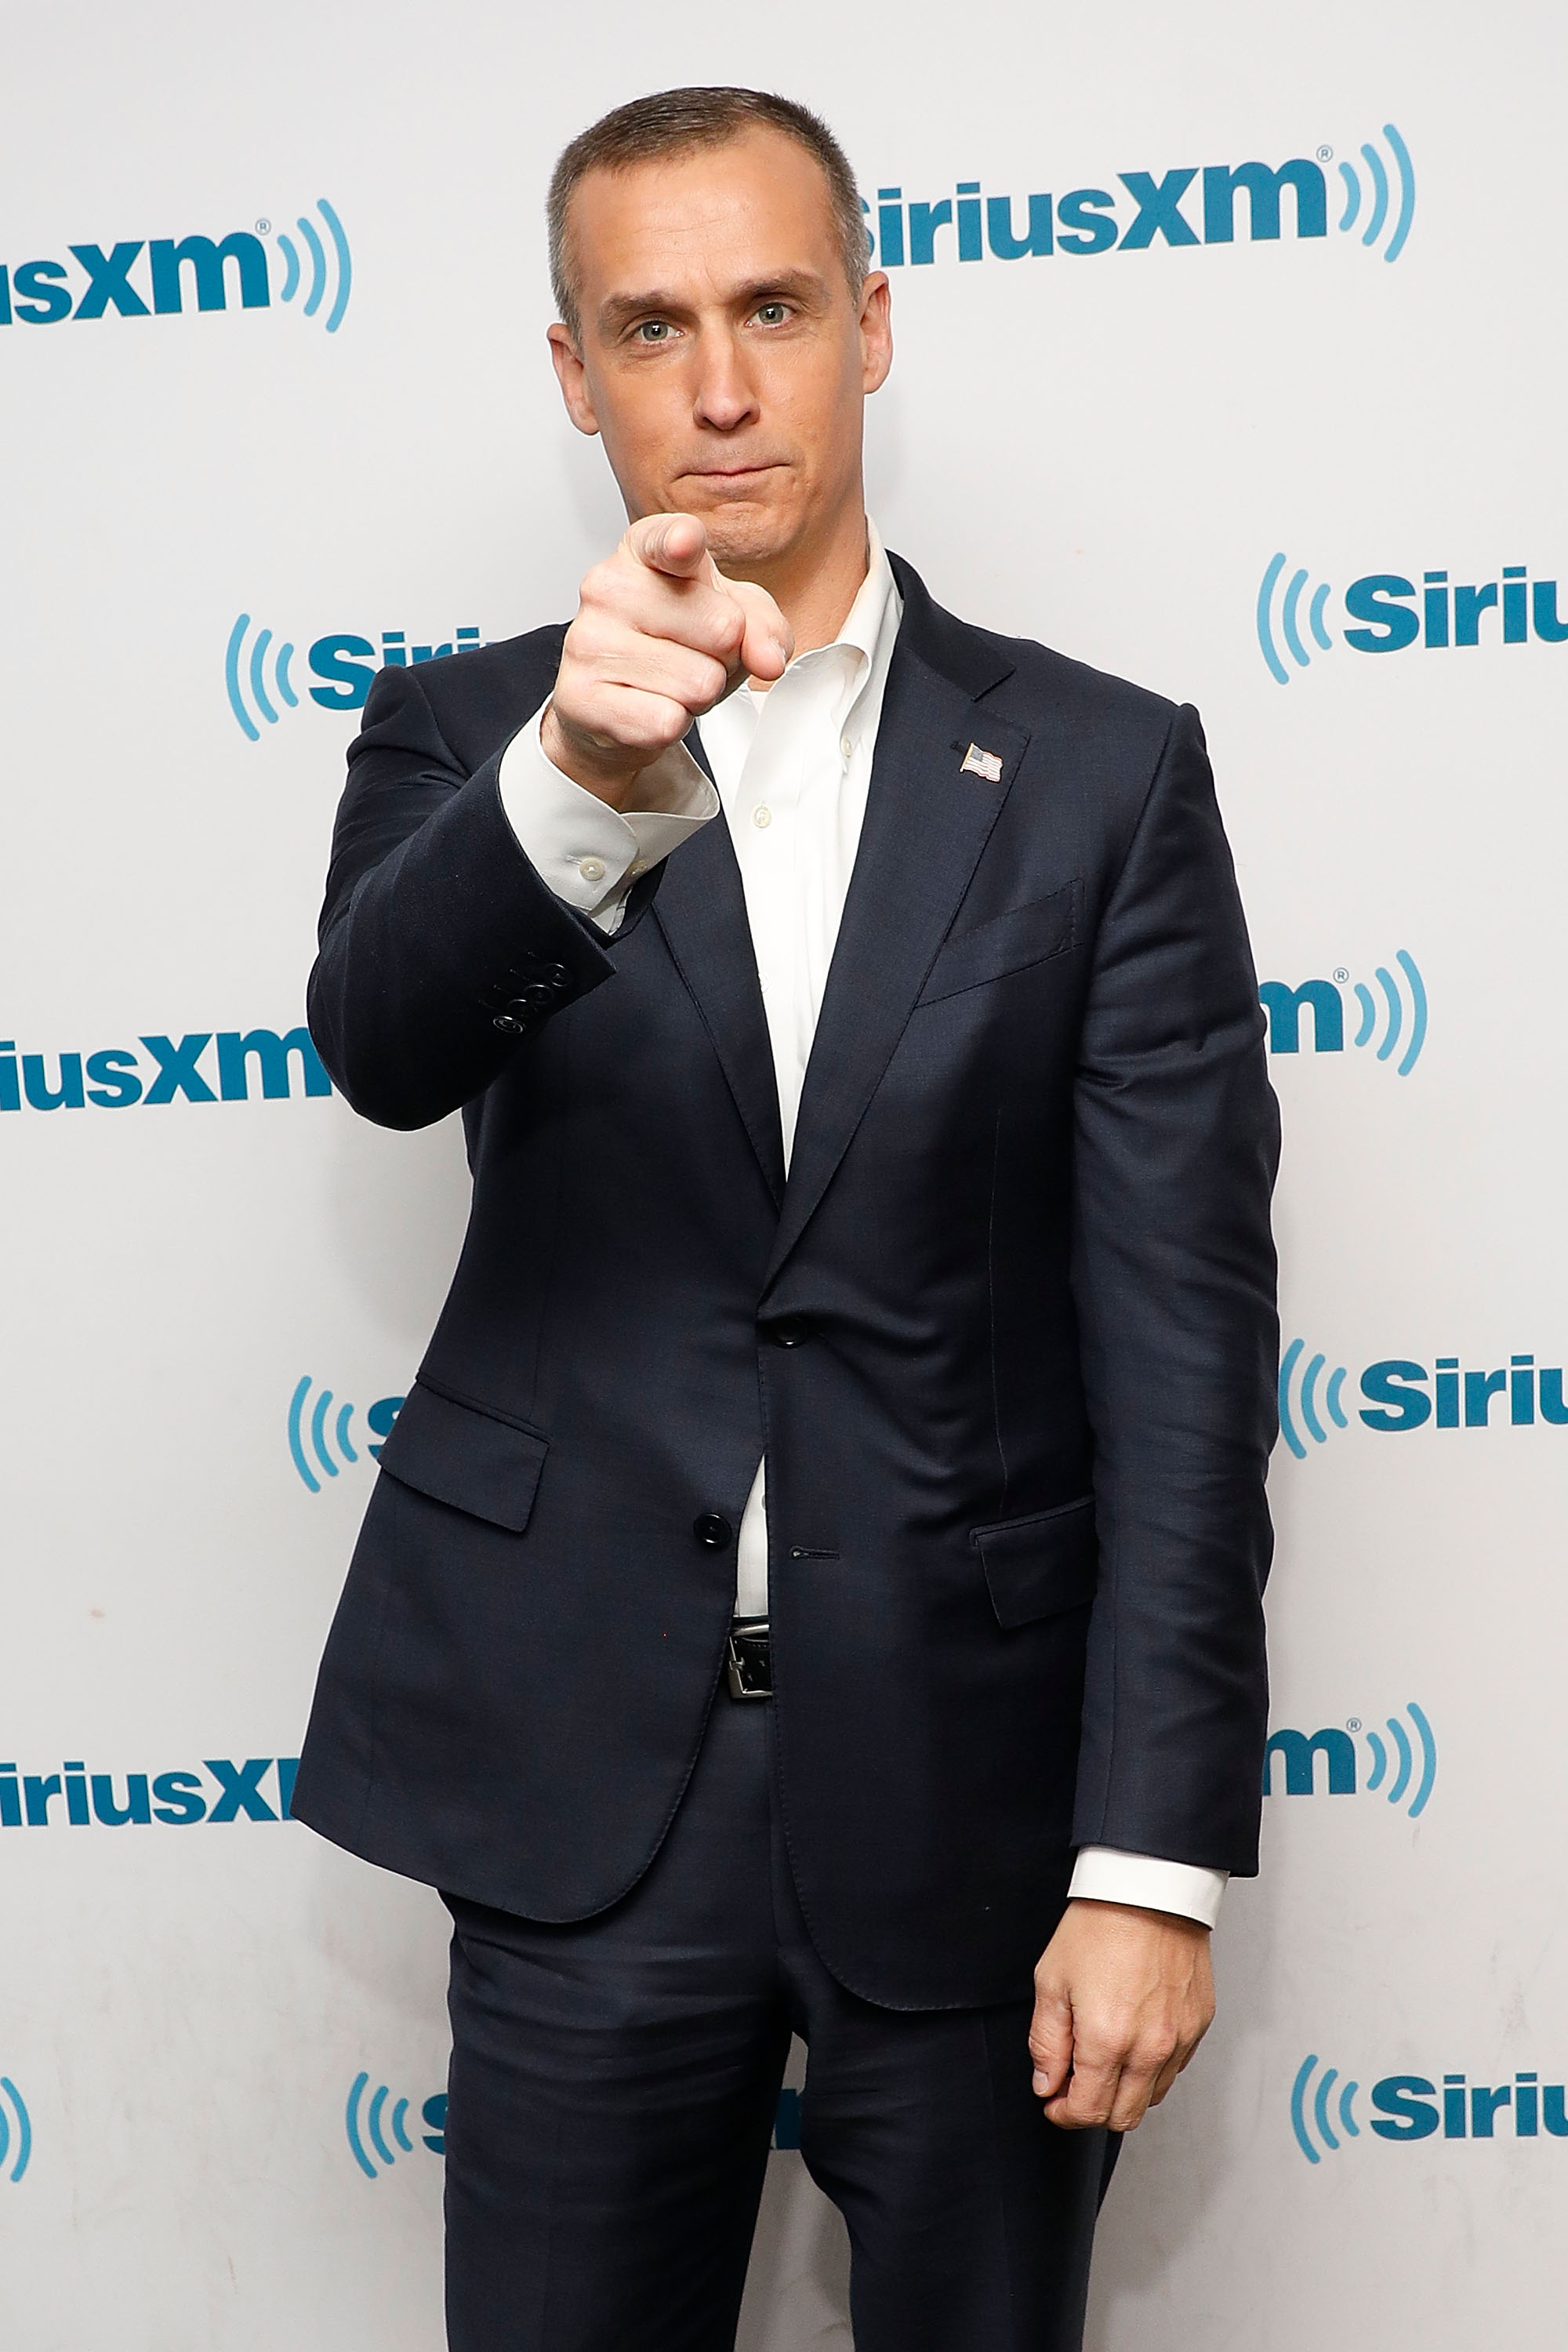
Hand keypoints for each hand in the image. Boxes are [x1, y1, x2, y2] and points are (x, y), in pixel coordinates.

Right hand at [541, 513, 792, 807]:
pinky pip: (666, 721)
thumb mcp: (731, 620)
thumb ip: (763, 626)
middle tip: (693, 656)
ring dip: (699, 697)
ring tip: (671, 685)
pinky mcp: (581, 697)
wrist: (612, 707)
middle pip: (722, 628)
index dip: (683, 542)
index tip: (685, 543)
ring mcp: (588, 640)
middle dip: (725, 657)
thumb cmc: (673, 649)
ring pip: (699, 683)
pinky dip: (673, 726)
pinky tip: (650, 708)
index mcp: (643, 552)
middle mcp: (607, 586)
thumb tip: (768, 659)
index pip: (668, 540)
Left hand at [1028, 1899, 1214, 2133]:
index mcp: (1107, 2041)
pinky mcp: (1199, 2025)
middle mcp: (1149, 2049)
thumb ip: (1046, 2042)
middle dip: (1092, 2109)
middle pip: (1122, 2116)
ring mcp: (1179, 2039)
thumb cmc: (1099, 1925)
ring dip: (1124, 2091)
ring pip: (1151, 2097)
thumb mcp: (1052, 1980)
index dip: (1063, 2113)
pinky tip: (1133, 2039)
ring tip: (1103, 2059)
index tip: (1053, 2101)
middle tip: (1073, 2085)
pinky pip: (1175, 2068)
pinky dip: (1152, 2067)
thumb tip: (1046, 2083)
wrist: (1149, 1888)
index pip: (1087, 2111)